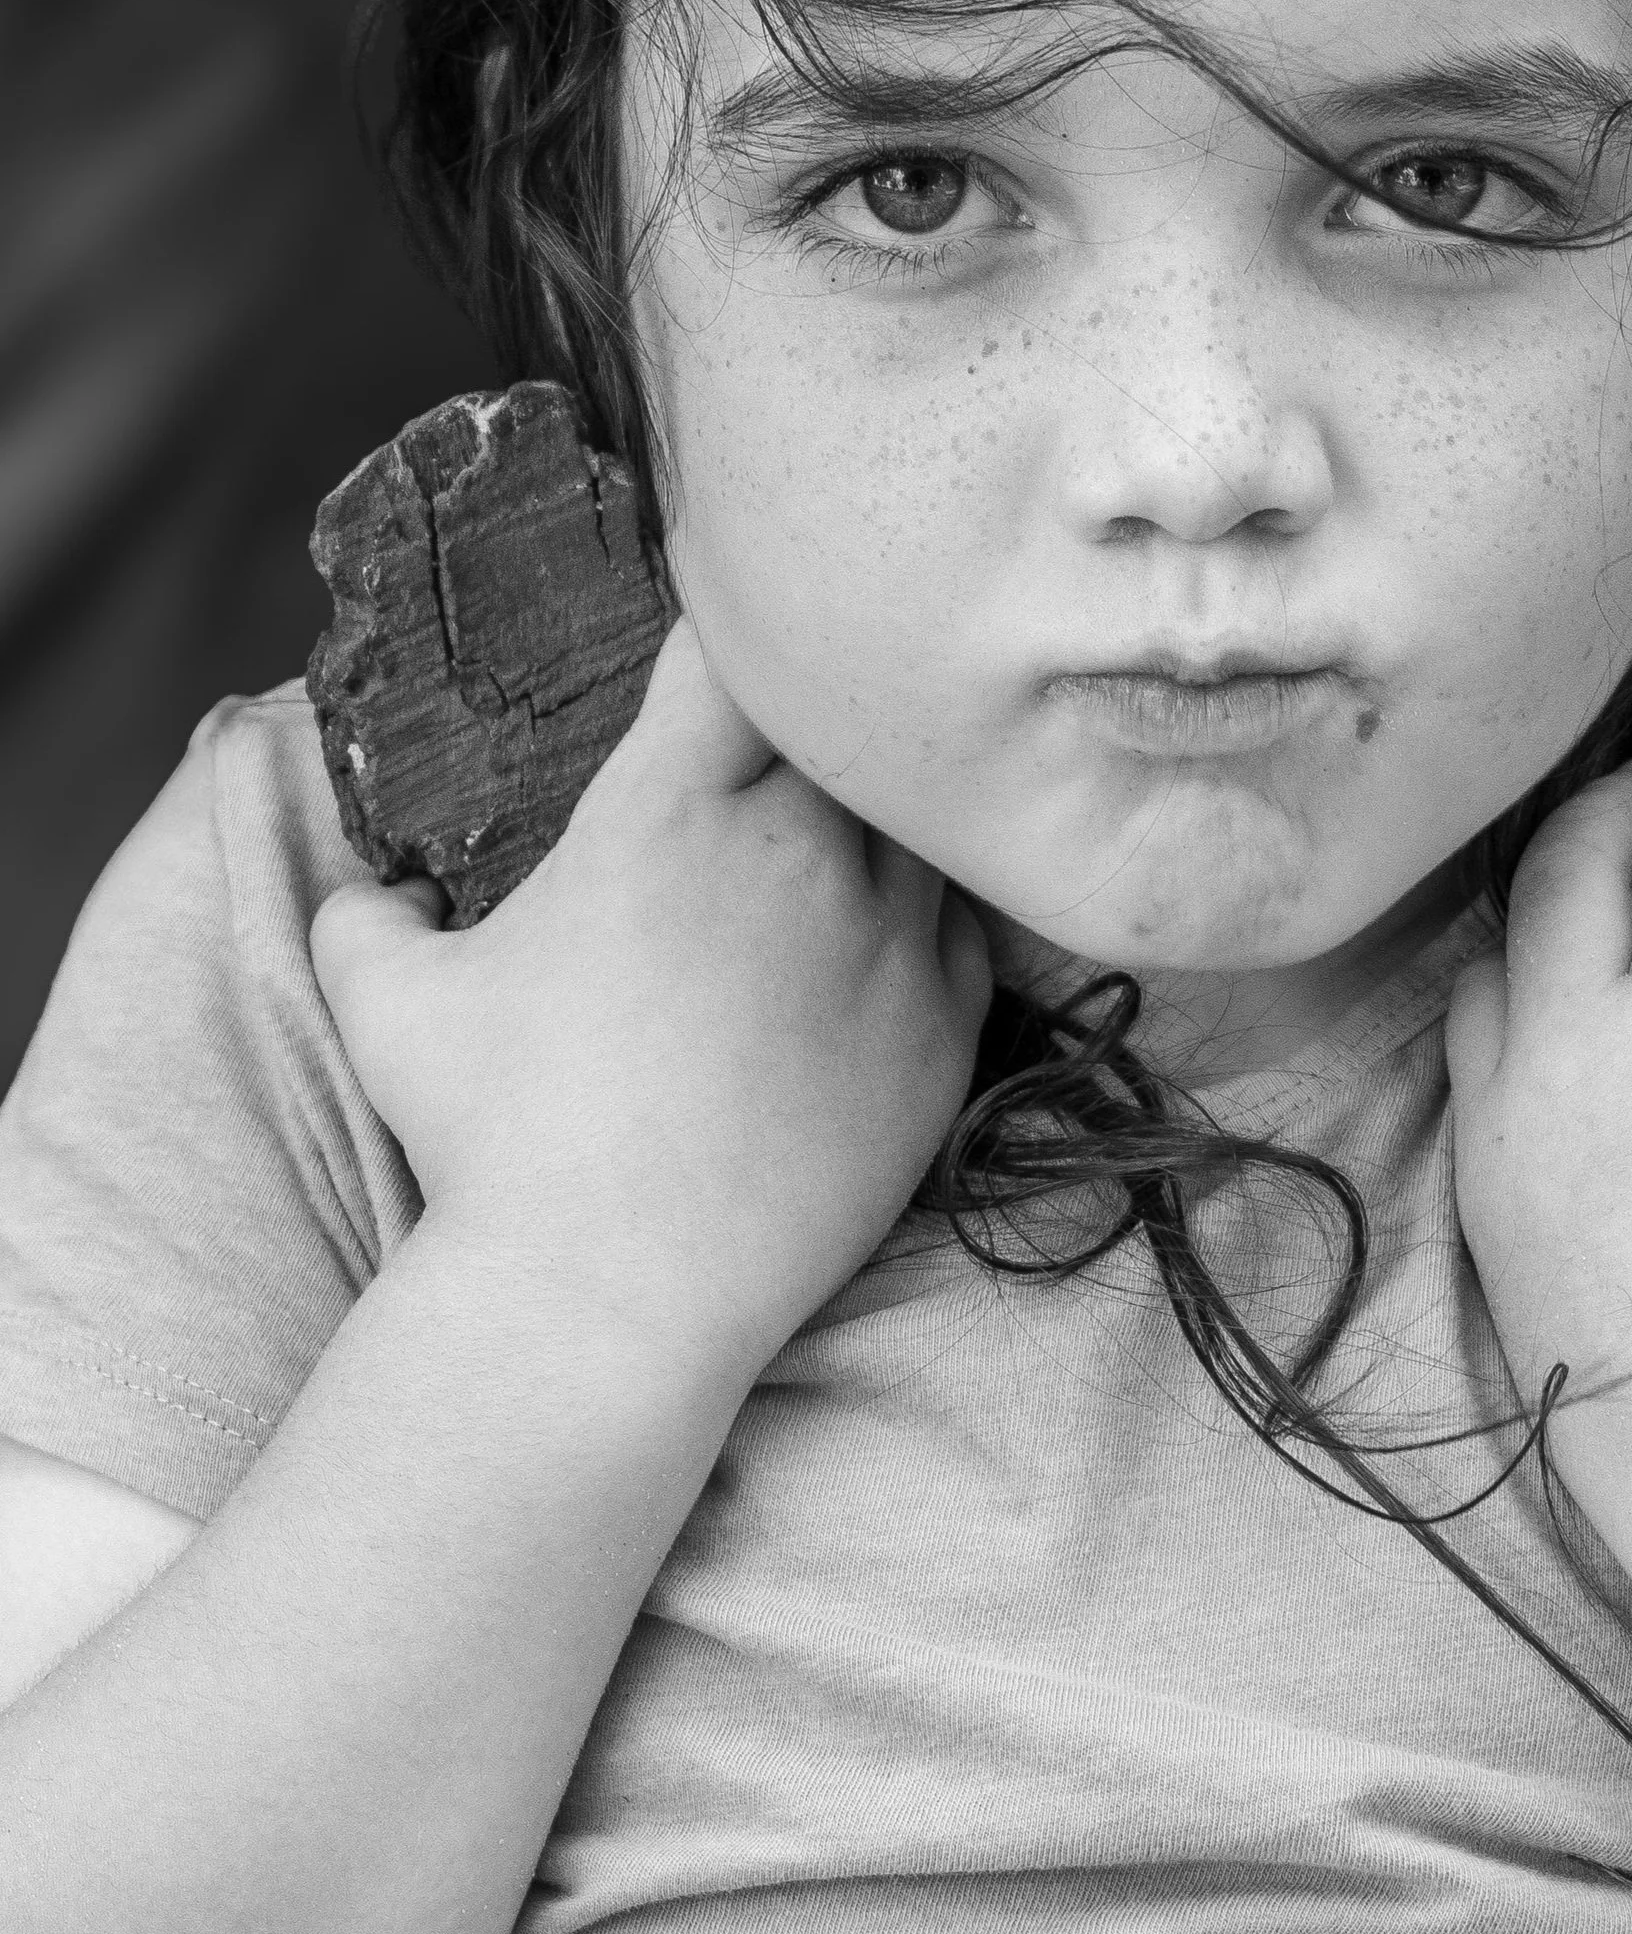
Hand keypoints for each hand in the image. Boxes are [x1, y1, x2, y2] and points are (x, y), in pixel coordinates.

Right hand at [311, 619, 992, 1381]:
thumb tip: (363, 896)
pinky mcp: (945, 1026)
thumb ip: (367, 918)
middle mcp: (797, 848)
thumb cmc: (493, 1142)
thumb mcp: (388, 1005)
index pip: (729, 653)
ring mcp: (888, 937)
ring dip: (878, 816)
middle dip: (810, 725)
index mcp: (667, 808)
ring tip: (840, 843)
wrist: (611, 1300)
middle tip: (786, 745)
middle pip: (840, 725)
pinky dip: (931, 914)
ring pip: (915, 818)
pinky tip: (888, 936)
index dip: (728, 632)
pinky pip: (966, 924)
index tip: (720, 647)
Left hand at [1444, 757, 1631, 1608]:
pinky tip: (1534, 1010)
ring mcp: (1509, 1116)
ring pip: (1496, 958)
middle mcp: (1579, 1041)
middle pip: (1571, 874)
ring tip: (1585, 885)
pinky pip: (1464, 1055)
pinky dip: (1498, 1000)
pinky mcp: (1476, 1190)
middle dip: (1614, 812)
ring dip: (1541, 902)